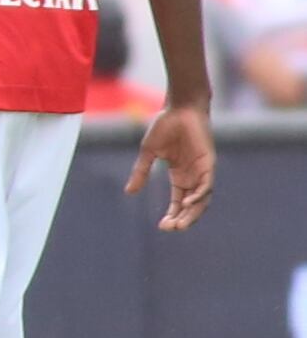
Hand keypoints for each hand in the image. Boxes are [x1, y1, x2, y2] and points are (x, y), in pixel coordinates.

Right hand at [126, 101, 214, 230]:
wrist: (180, 108)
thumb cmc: (165, 126)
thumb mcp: (148, 152)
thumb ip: (141, 172)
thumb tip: (129, 192)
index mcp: (179, 175)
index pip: (178, 202)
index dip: (172, 214)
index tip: (161, 226)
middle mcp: (193, 176)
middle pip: (191, 205)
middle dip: (182, 219)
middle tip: (170, 229)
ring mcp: (202, 171)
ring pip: (201, 199)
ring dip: (192, 213)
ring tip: (179, 224)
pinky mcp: (208, 164)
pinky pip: (206, 185)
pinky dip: (199, 196)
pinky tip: (187, 202)